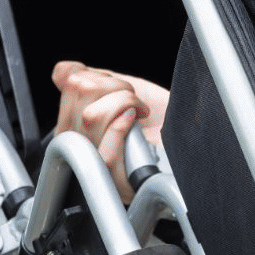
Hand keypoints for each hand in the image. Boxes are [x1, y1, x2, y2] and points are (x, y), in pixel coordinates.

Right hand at [51, 61, 168, 199]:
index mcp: (75, 125)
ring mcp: (96, 166)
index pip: (69, 85)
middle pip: (79, 98)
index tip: (118, 87)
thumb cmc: (160, 118)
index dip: (100, 75)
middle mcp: (80, 146)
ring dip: (124, 102)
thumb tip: (63, 72)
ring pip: (92, 117)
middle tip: (132, 98)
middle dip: (113, 86)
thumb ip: (88, 79)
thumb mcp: (120, 90)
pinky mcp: (116, 182)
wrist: (191, 140)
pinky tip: (135, 121)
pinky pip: (105, 152)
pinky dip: (122, 127)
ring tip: (138, 111)